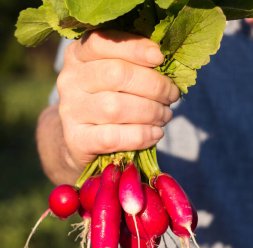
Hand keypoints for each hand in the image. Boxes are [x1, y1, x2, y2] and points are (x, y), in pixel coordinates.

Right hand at [57, 30, 179, 170]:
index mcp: (77, 56)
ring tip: (165, 116)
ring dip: (150, 112)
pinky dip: (140, 135)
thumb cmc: (107, 102)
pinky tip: (155, 134)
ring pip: (115, 107)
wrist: (83, 142)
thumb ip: (132, 65)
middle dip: (153, 85)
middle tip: (171, 96)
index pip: (102, 43)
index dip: (134, 48)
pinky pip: (112, 137)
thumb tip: (165, 62)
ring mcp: (70, 111)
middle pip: (116, 74)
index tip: (160, 58)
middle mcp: (69, 80)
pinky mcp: (76, 140)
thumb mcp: (114, 78)